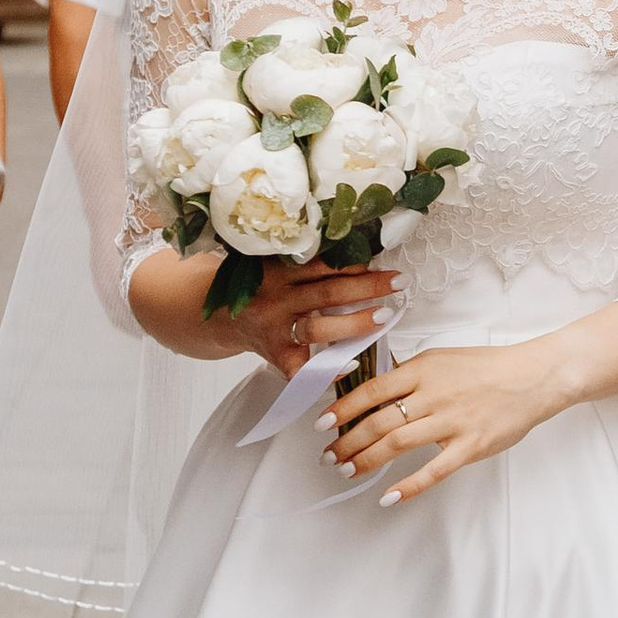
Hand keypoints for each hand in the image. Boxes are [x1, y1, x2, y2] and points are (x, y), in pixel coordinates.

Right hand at [231, 255, 403, 380]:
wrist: (219, 317)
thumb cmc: (258, 287)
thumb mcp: (273, 264)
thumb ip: (304, 260)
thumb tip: (357, 248)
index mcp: (277, 271)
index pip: (320, 265)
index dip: (352, 262)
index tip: (382, 259)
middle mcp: (276, 299)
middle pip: (326, 293)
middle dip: (367, 287)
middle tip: (399, 282)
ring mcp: (275, 330)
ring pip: (317, 328)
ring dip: (353, 323)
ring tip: (384, 317)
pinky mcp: (275, 355)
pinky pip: (301, 367)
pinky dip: (326, 369)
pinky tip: (350, 364)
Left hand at [323, 336, 557, 500]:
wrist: (533, 377)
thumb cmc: (488, 368)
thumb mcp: (443, 359)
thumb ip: (410, 375)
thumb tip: (375, 392)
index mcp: (424, 370)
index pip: (372, 390)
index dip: (343, 409)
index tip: (323, 423)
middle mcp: (434, 395)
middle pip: (379, 421)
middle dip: (348, 441)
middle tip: (330, 455)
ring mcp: (452, 422)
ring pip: (398, 444)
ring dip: (367, 460)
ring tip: (349, 471)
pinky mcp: (470, 446)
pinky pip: (434, 470)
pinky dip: (409, 486)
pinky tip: (389, 496)